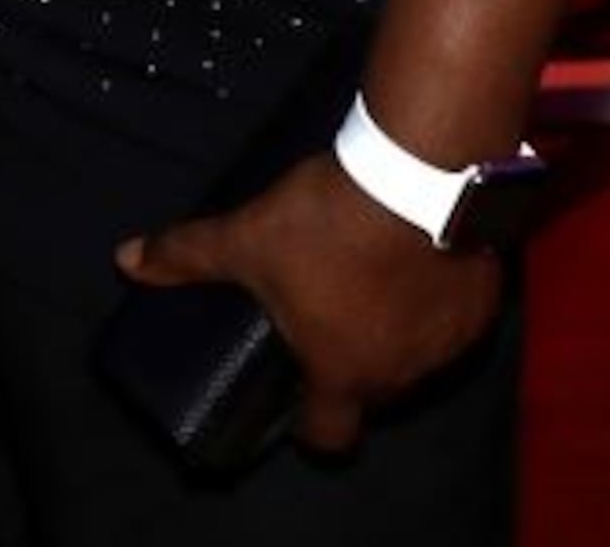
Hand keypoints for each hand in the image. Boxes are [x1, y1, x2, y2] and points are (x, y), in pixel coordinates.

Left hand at [116, 151, 502, 452]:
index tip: (298, 393)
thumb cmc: (328, 222)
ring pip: (417, 356)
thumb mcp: (245, 237)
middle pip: (374, 394)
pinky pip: (454, 315)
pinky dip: (435, 297)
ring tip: (368, 277)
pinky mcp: (483, 301)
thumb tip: (126, 261)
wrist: (420, 173)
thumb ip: (187, 255)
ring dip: (396, 331)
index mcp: (343, 373)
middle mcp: (402, 374)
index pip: (330, 436)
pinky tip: (414, 255)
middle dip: (351, 365)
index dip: (310, 423)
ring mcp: (449, 341)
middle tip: (325, 315)